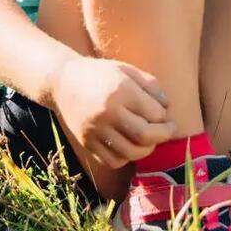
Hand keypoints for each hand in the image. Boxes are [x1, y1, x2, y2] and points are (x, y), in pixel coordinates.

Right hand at [51, 57, 175, 167]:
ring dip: (147, 149)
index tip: (164, 113)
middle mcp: (108, 112)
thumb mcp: (126, 69)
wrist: (62, 81)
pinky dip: (127, 157)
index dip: (164, 116)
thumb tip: (167, 107)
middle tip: (168, 130)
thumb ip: (150, 85)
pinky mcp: (87, 142)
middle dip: (163, 135)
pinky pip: (113, 160)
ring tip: (150, 139)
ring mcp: (96, 130)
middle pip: (144, 135)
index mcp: (120, 91)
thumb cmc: (100, 73)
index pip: (154, 114)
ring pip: (130, 152)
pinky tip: (130, 145)